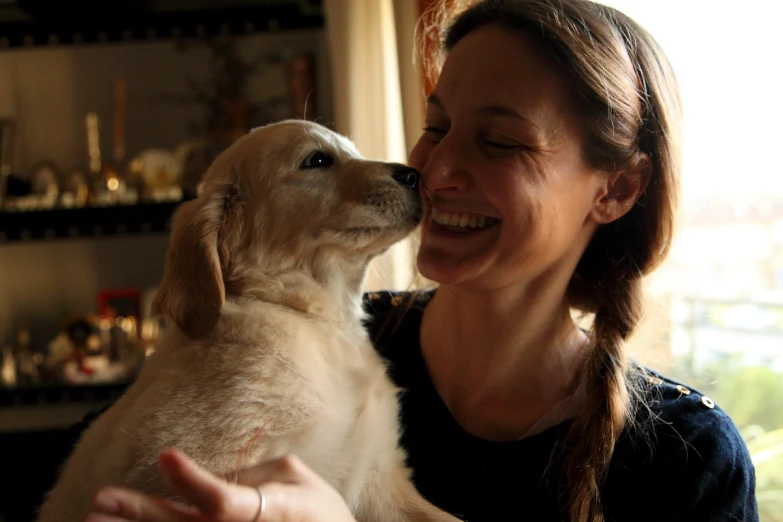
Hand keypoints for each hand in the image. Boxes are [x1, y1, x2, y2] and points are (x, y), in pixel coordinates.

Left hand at [85, 449, 356, 521]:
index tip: (166, 455)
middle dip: (140, 514)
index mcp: (269, 510)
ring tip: (93, 519)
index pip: (224, 502)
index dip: (193, 481)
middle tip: (100, 502)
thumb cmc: (318, 512)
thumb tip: (203, 481)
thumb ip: (250, 476)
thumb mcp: (295, 479)